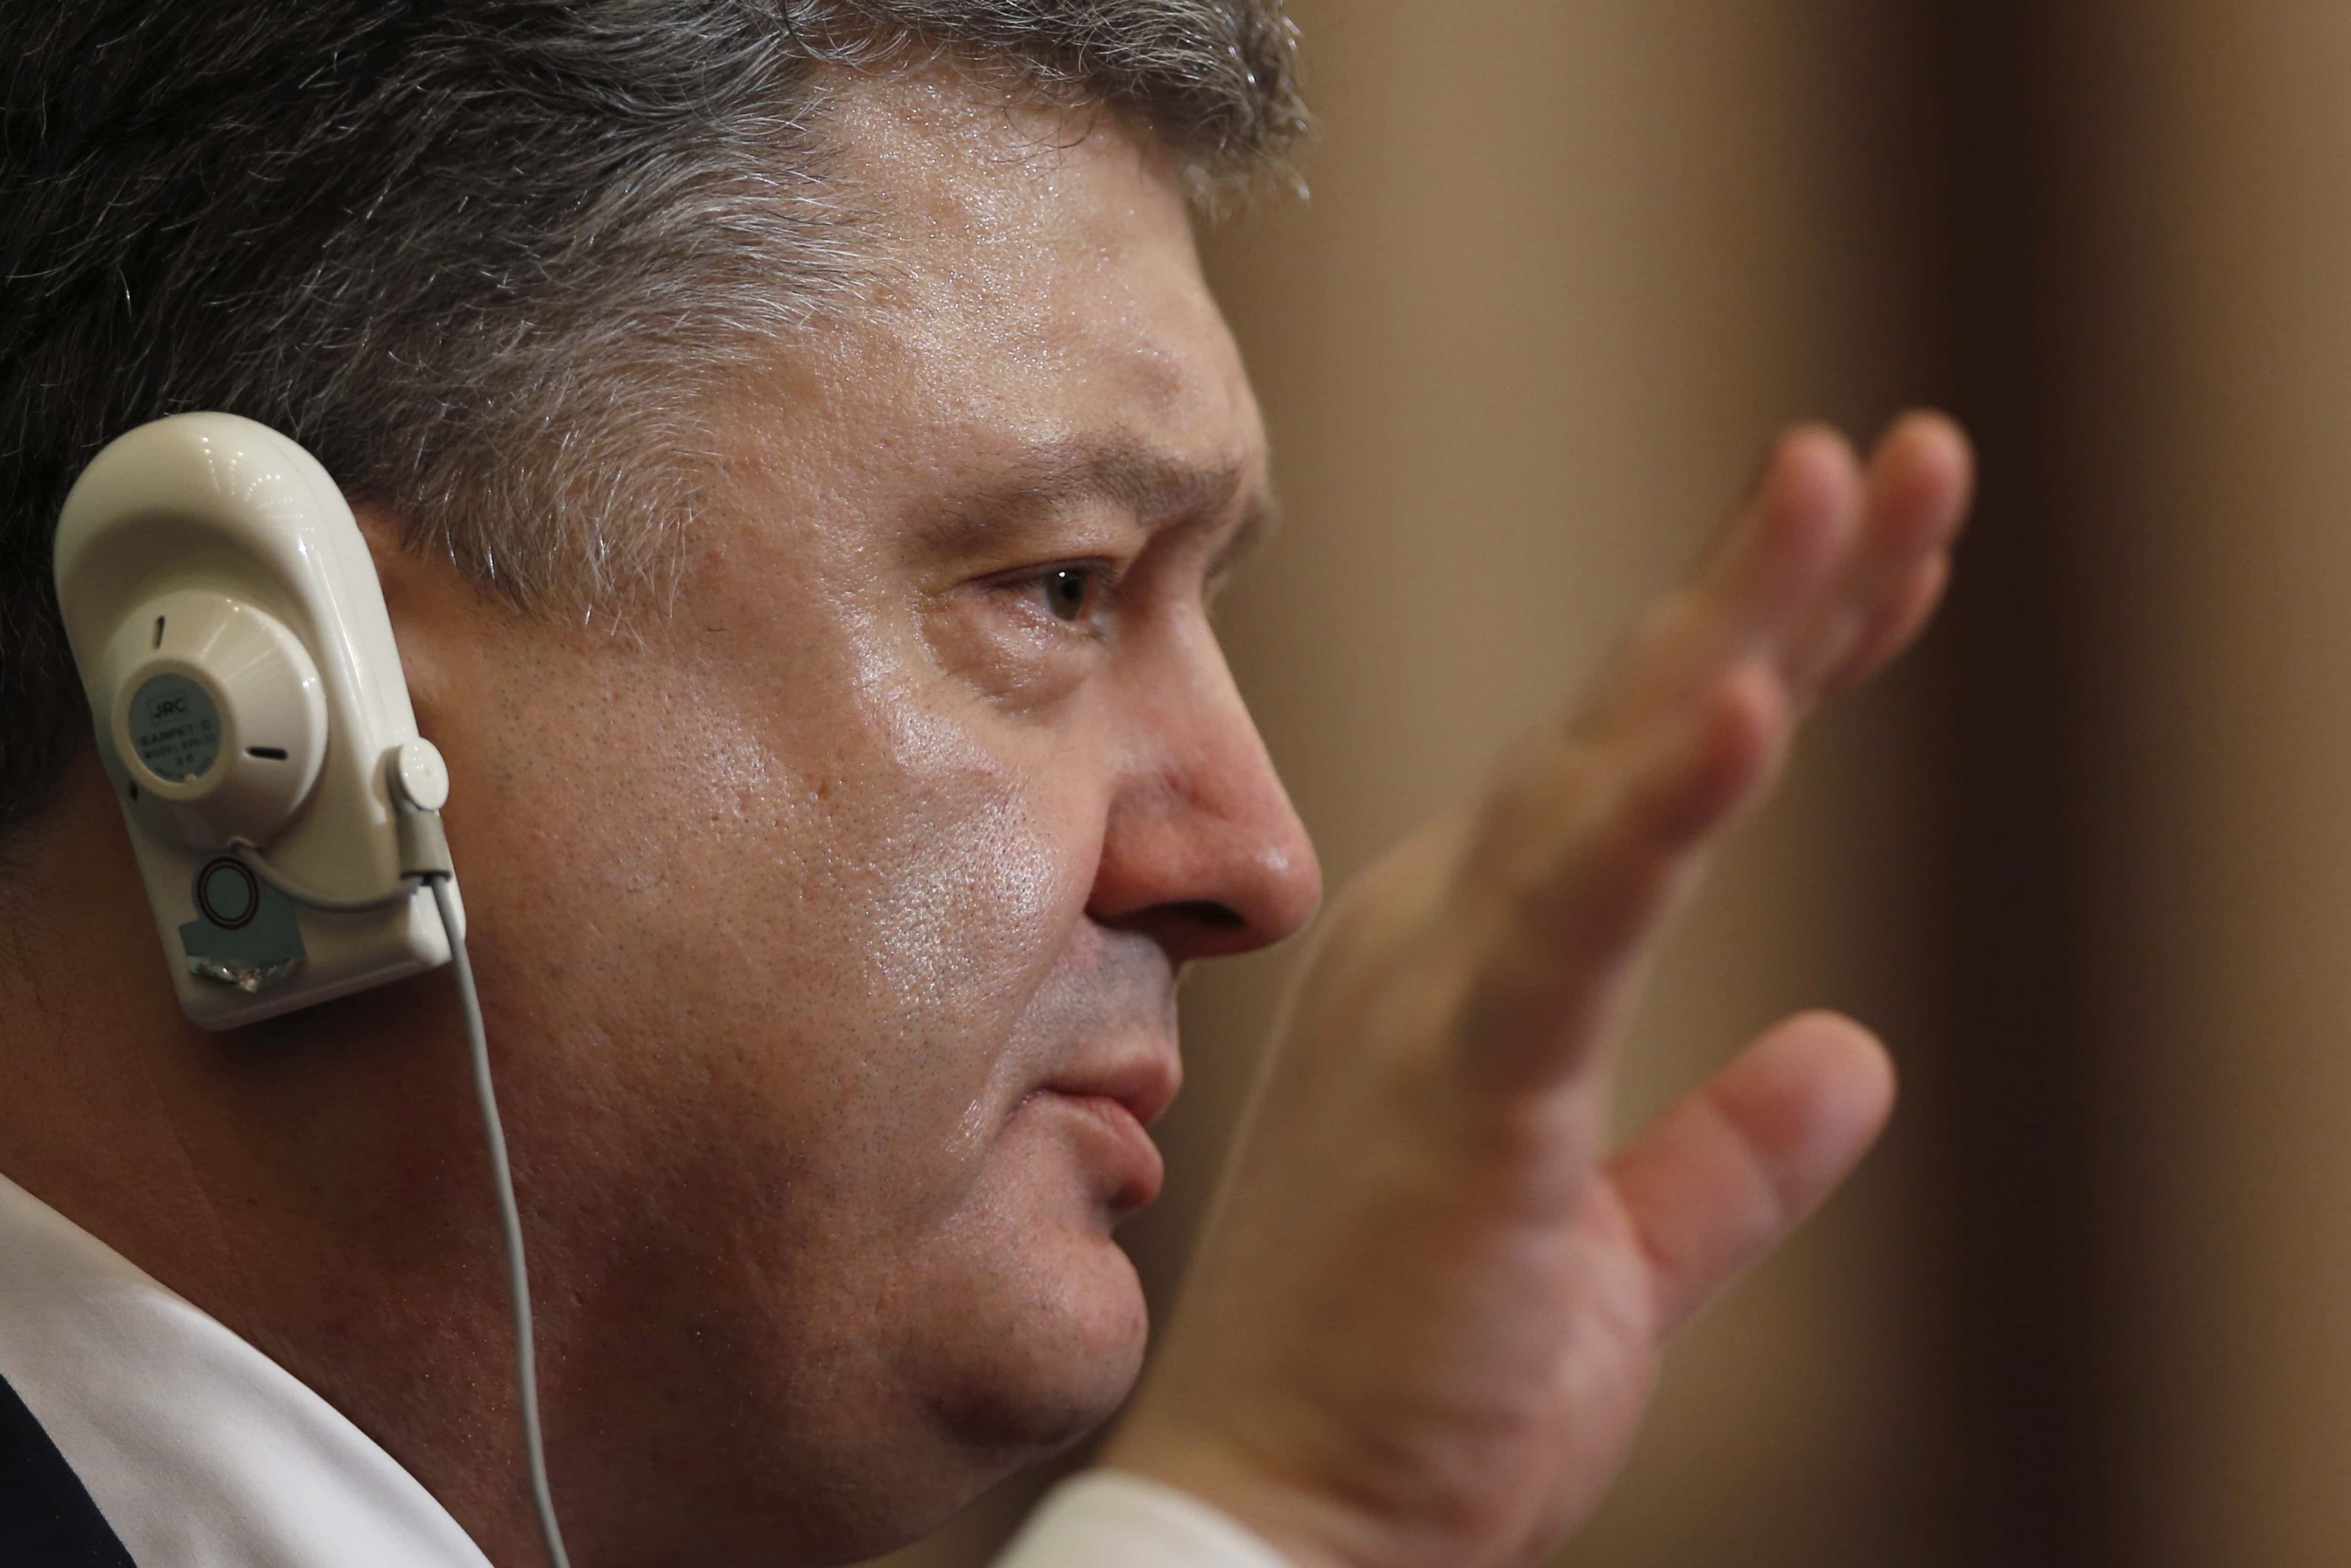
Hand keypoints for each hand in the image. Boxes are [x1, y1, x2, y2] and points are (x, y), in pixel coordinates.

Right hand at [1102, 413, 1975, 1567]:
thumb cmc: (1415, 1395)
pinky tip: (1750, 704)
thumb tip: (1851, 1054)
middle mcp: (1442, 934)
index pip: (1643, 780)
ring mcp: (1438, 993)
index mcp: (1476, 962)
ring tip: (1847, 482)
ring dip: (1731, 623)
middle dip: (1773, 583)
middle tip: (1902, 453)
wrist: (1273, 1531)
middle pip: (1632, 728)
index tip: (1888, 557)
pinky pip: (1576, 922)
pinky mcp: (1455, 1080)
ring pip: (1606, 775)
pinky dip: (1660, 812)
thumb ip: (1730, 1158)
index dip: (1768, 656)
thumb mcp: (1619, 1264)